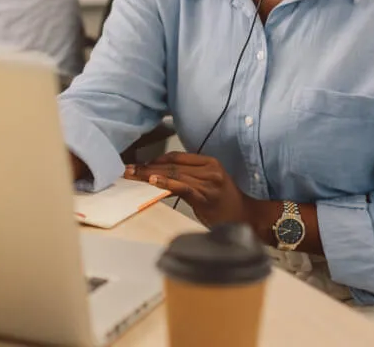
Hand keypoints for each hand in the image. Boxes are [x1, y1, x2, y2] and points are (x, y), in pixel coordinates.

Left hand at [126, 153, 248, 226]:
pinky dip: (166, 183)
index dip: (154, 159)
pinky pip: (182, 187)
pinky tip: (152, 182)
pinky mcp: (206, 196)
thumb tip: (160, 177)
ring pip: (173, 174)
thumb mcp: (208, 184)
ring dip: (150, 175)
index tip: (138, 164)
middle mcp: (209, 169)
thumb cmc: (225, 203)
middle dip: (147, 167)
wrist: (246, 217)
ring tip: (132, 175)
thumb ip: (189, 177)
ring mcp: (208, 182)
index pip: (176, 157)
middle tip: (127, 169)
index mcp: (209, 162)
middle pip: (171, 165)